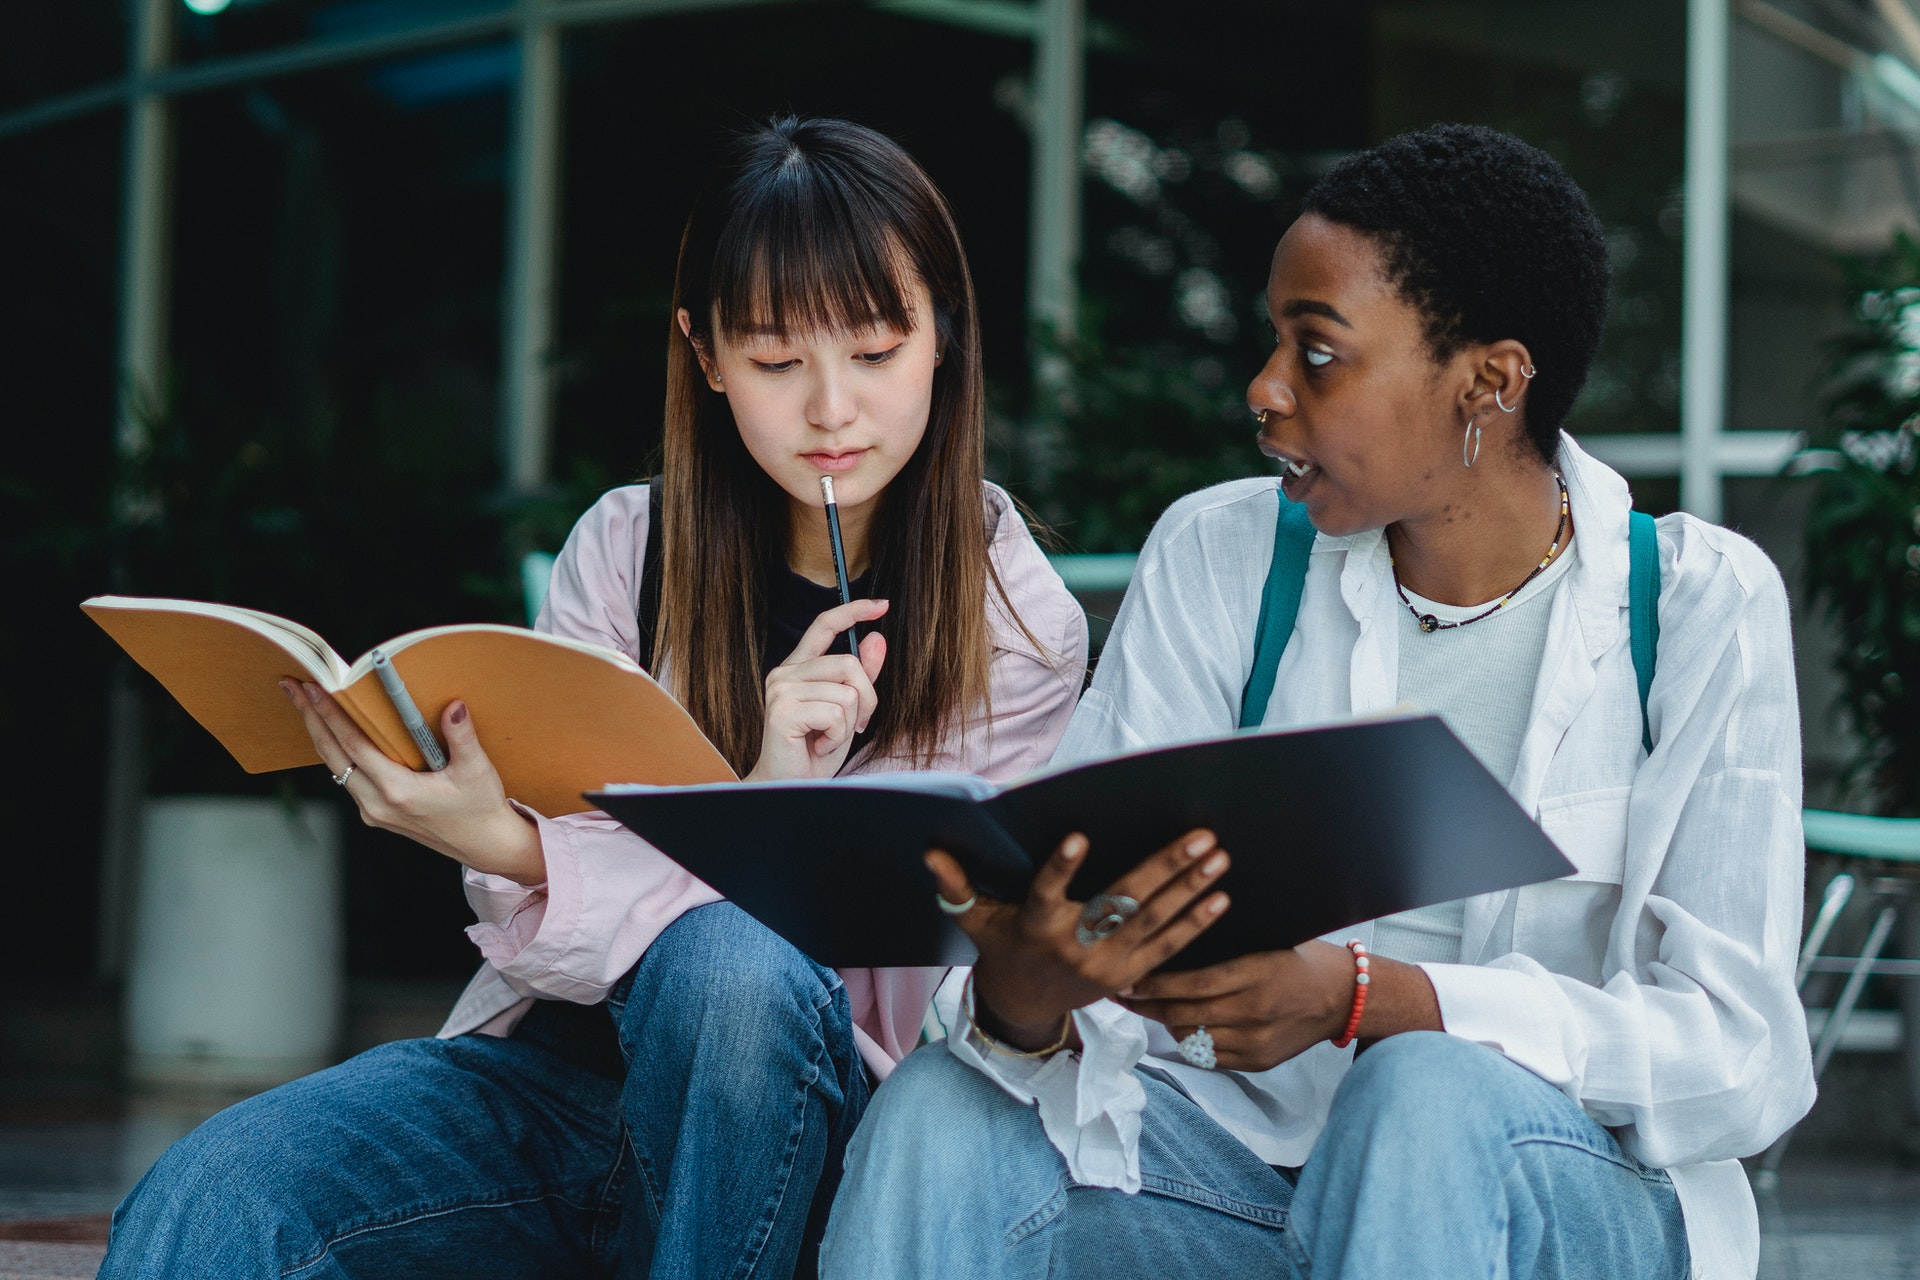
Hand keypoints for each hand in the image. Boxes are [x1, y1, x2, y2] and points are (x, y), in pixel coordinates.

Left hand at [283, 680, 544, 883]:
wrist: (485, 845)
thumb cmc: (481, 809)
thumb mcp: (477, 770)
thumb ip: (462, 737)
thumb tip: (453, 707)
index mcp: (398, 791)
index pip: (353, 746)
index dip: (330, 715)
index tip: (314, 689)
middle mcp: (378, 804)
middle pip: (332, 756)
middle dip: (311, 719)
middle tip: (295, 689)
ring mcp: (374, 812)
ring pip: (336, 768)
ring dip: (321, 735)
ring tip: (310, 706)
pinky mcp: (377, 814)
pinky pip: (348, 779)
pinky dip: (338, 753)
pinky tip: (336, 736)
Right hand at [747, 598, 888, 780]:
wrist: (790, 787)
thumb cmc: (816, 752)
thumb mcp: (848, 711)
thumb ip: (861, 677)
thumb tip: (877, 638)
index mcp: (798, 668)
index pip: (824, 625)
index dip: (853, 611)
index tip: (882, 604)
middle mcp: (784, 673)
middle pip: (849, 663)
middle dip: (866, 699)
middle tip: (854, 727)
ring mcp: (781, 690)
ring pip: (846, 691)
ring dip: (850, 723)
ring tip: (829, 739)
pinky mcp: (782, 711)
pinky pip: (835, 713)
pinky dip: (838, 736)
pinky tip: (819, 746)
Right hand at [926, 829, 1231, 1050]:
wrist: (1024, 1008)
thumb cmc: (1001, 947)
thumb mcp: (974, 919)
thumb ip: (956, 886)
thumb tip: (931, 850)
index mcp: (1035, 927)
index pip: (1046, 894)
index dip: (1059, 868)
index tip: (1076, 838)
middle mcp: (1074, 947)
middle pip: (1123, 905)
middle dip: (1164, 869)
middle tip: (1199, 836)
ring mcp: (1107, 965)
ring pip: (1154, 923)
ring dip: (1190, 889)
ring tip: (1219, 858)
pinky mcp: (1130, 978)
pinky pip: (1168, 950)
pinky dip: (1195, 924)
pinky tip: (1221, 897)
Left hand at [1116, 942, 1442, 1071]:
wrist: (1342, 997)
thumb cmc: (1298, 959)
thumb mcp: (1263, 942)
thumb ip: (1222, 948)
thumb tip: (1169, 938)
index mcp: (1255, 975)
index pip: (1192, 984)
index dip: (1155, 983)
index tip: (1128, 977)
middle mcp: (1254, 1012)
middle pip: (1184, 1014)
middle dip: (1148, 1005)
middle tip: (1121, 993)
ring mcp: (1256, 1042)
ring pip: (1192, 1038)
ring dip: (1165, 1022)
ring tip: (1145, 1006)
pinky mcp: (1258, 1062)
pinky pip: (1209, 1056)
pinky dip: (1190, 1040)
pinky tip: (1178, 1024)